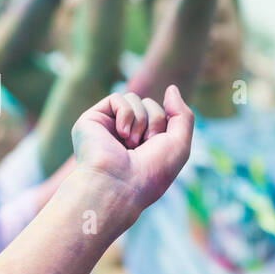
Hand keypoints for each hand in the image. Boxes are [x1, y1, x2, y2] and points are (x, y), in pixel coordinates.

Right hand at [70, 86, 194, 212]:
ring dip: (140, 120)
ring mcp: (108, 126)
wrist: (120, 185)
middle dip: (154, 121)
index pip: (161, 113)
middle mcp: (125, 133)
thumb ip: (182, 115)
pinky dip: (125, 114)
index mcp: (144, 142)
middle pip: (149, 103)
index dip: (165, 125)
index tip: (157, 147)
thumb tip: (171, 88)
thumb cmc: (151, 172)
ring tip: (130, 143)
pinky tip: (120, 134)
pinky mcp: (92, 120)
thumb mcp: (179, 144)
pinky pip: (117, 98)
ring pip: (134, 98)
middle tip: (144, 146)